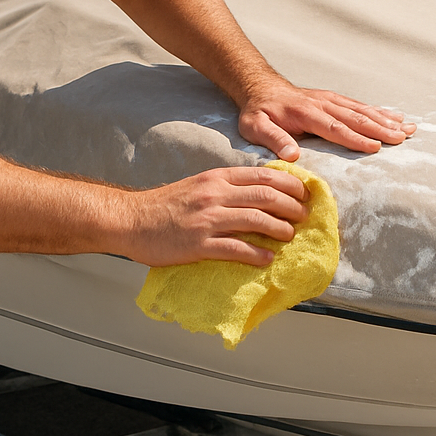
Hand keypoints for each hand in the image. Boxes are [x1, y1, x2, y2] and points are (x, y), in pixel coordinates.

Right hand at [123, 166, 310, 266]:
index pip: (262, 176)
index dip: (289, 185)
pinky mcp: (198, 244)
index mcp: (217, 178)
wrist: (131, 219)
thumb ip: (226, 186)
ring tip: (290, 236)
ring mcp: (207, 219)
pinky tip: (267, 259)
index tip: (304, 194)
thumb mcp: (198, 184)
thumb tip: (259, 193)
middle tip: (303, 216)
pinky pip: (235, 248)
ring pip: (256, 220)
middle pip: (265, 196)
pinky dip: (256, 254)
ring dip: (279, 229)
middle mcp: (215, 194)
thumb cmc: (165, 204)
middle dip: (291, 206)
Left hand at [238, 79, 414, 160]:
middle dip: (380, 128)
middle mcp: (323, 103)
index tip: (375, 147)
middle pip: (355, 117)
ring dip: (386, 120)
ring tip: (409, 128)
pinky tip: (396, 118)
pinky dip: (380, 112)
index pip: (334, 128)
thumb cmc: (258, 112)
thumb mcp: (255, 127)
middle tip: (403, 138)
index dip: (355, 138)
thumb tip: (292, 155)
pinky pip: (360, 106)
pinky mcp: (335, 99)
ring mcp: (331, 99)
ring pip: (362, 110)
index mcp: (305, 113)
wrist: (261, 88)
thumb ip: (273, 139)